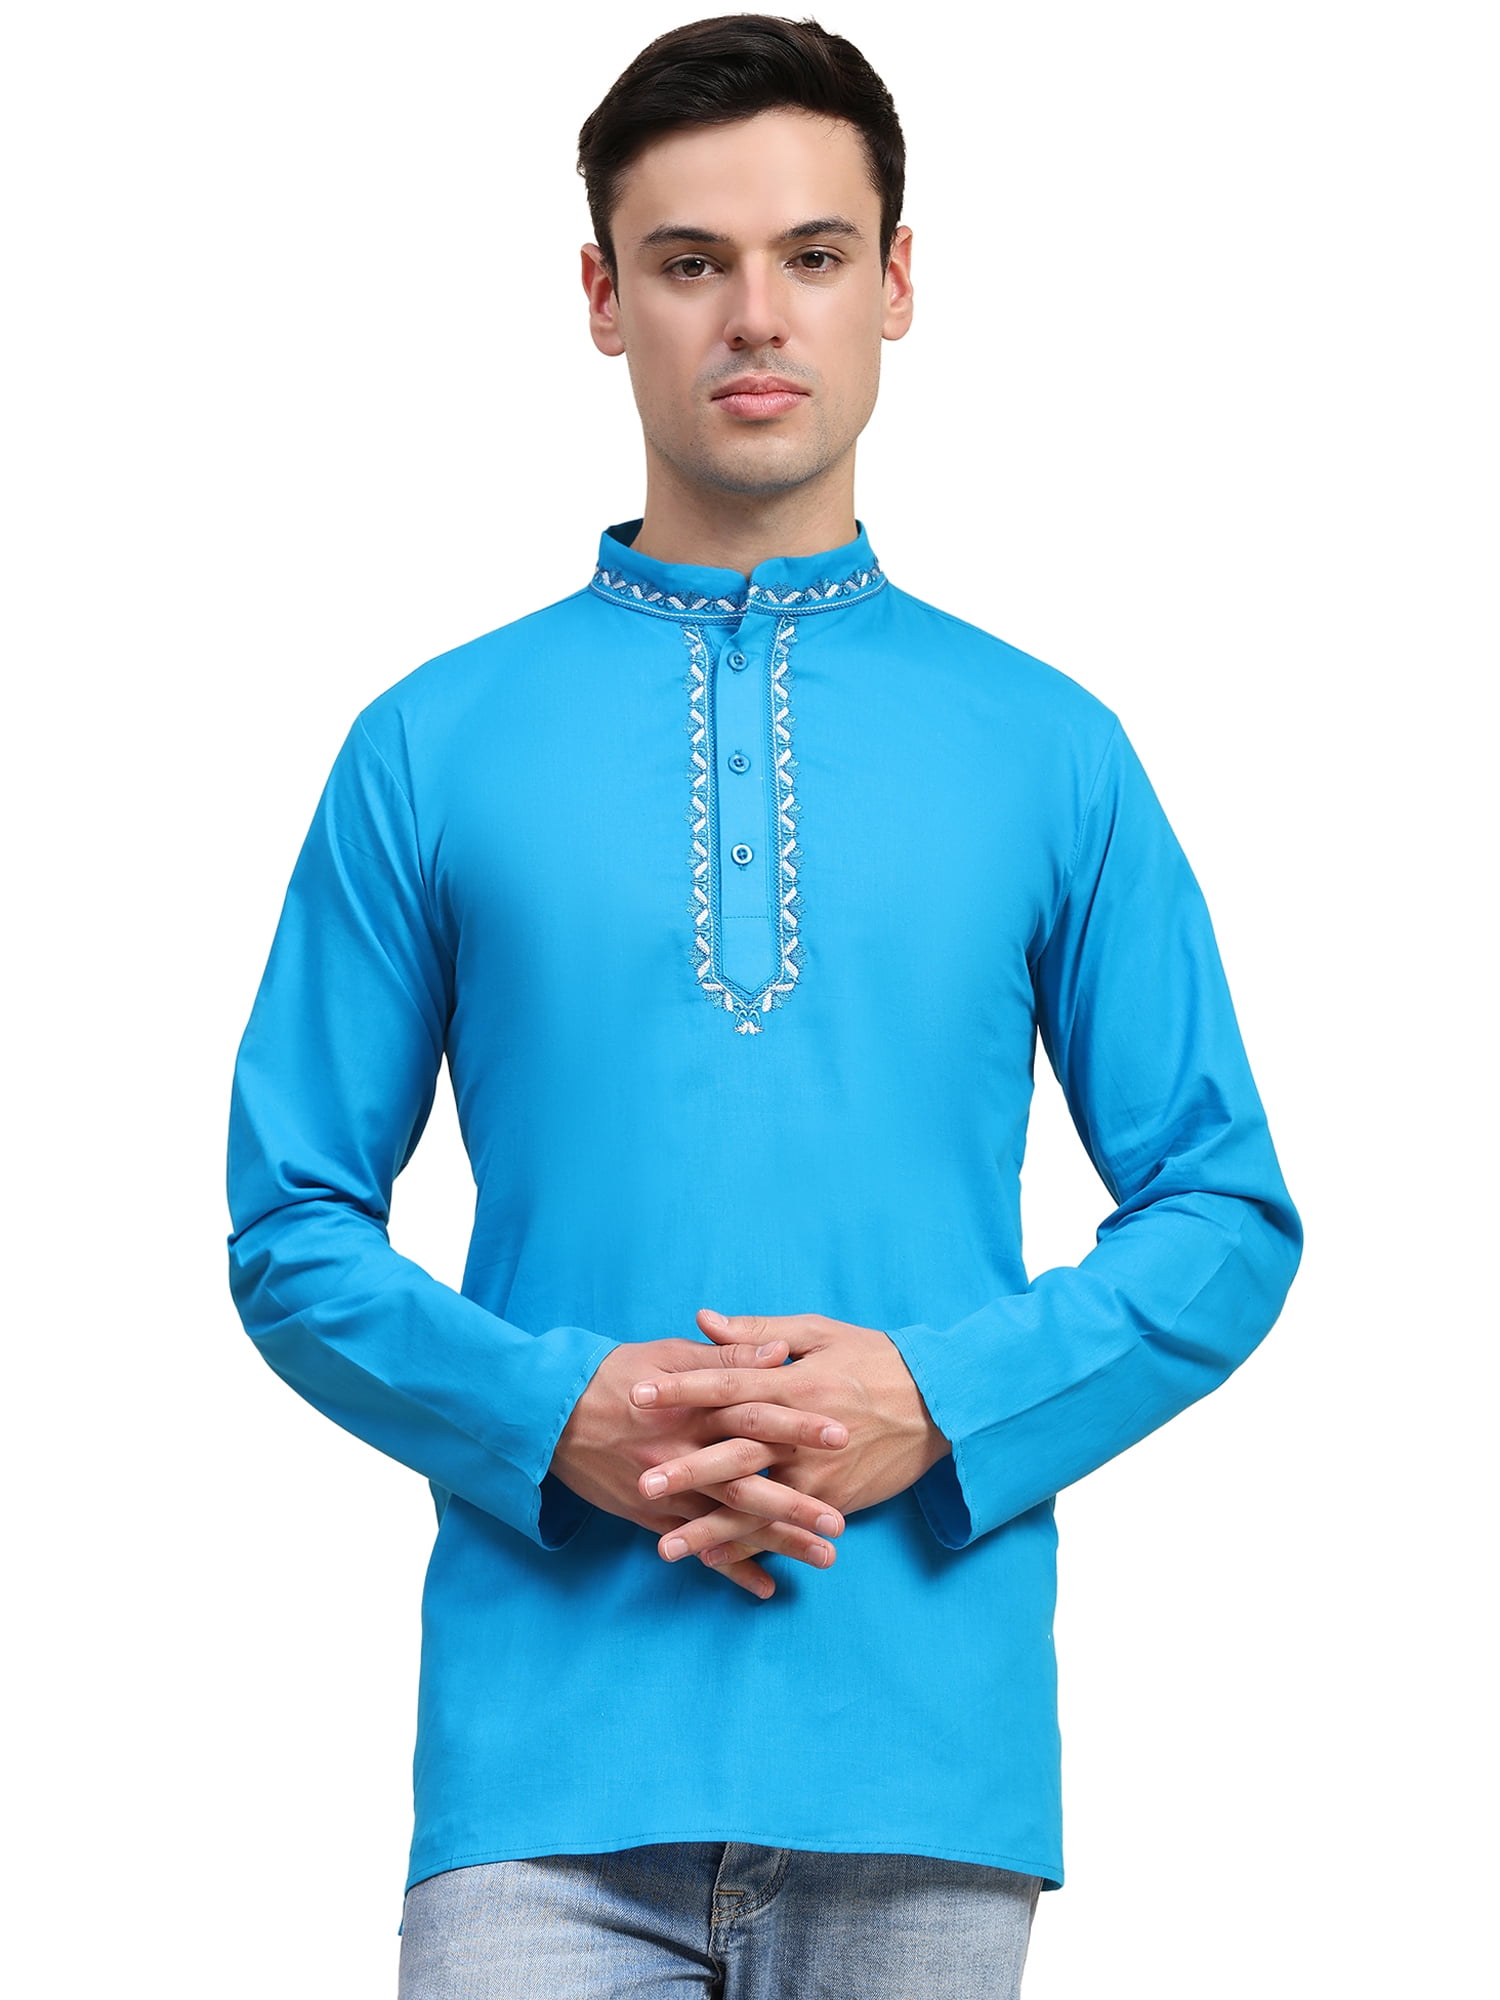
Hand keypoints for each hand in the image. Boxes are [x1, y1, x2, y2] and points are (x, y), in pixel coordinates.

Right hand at [549, 1331, 851, 1598]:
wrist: (550, 1411)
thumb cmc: (617, 1373)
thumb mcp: (670, 1353)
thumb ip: (727, 1355)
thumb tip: (780, 1354)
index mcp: (693, 1405)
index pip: (755, 1414)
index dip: (797, 1426)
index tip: (842, 1436)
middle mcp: (683, 1451)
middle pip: (747, 1479)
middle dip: (795, 1502)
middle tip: (840, 1522)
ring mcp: (666, 1489)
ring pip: (728, 1519)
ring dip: (776, 1541)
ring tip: (823, 1558)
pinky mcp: (650, 1515)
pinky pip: (696, 1546)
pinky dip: (730, 1567)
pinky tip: (766, 1588)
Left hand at [627, 1309, 950, 1565]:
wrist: (940, 1404)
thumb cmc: (875, 1359)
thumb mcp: (819, 1332)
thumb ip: (758, 1331)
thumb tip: (703, 1320)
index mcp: (793, 1380)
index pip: (726, 1383)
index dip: (680, 1389)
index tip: (637, 1395)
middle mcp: (801, 1430)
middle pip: (735, 1451)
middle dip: (687, 1469)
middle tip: (642, 1482)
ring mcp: (818, 1472)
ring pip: (756, 1503)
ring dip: (710, 1527)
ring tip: (666, 1546)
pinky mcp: (834, 1501)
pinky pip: (785, 1528)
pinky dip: (751, 1547)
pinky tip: (714, 1561)